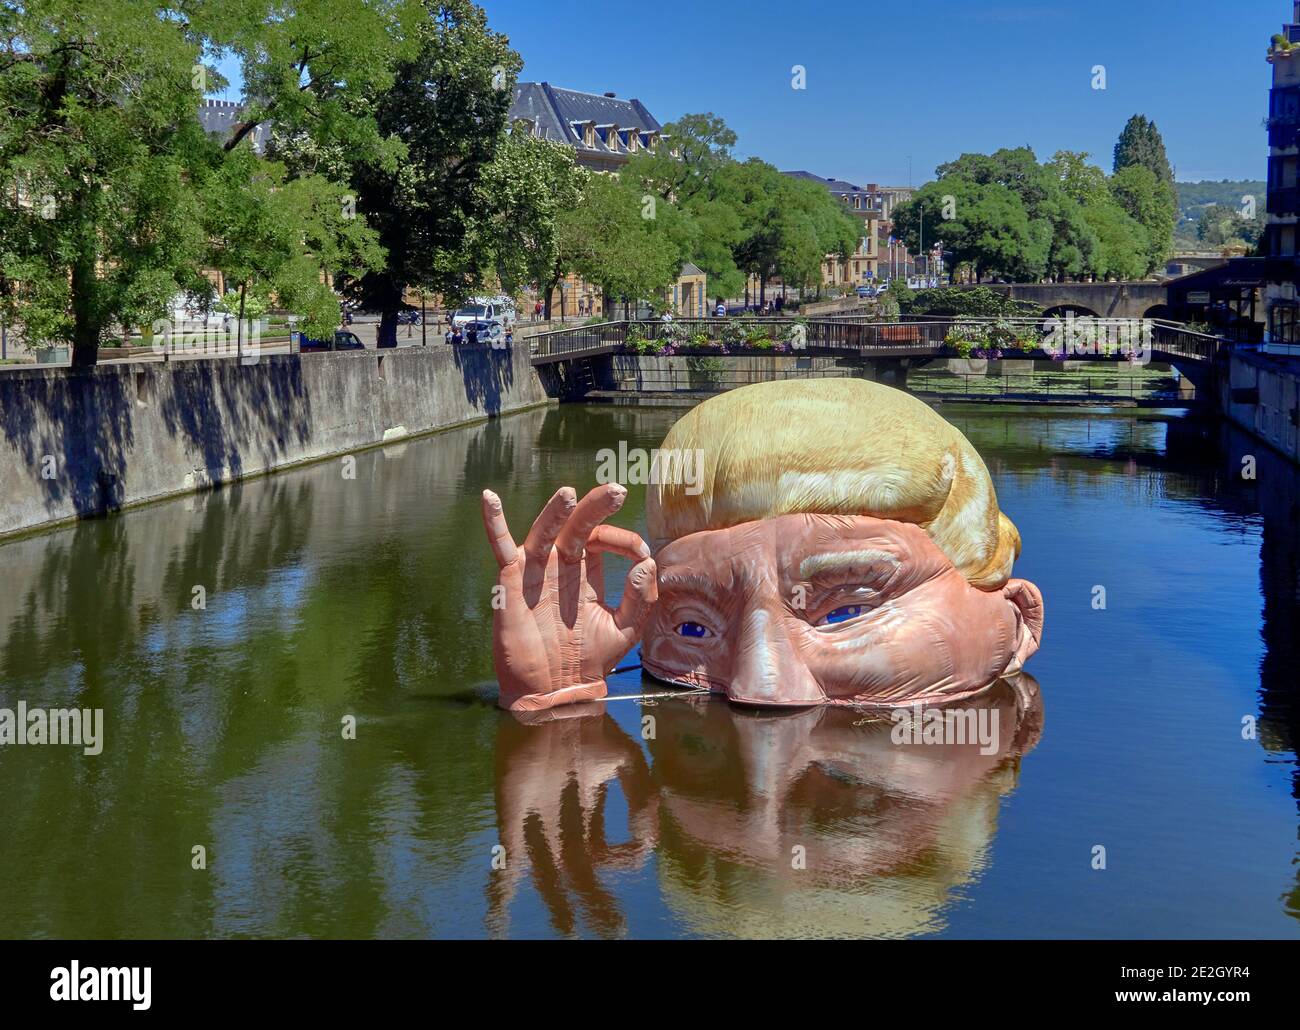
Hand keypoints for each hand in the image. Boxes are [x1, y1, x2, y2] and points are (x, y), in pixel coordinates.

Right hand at [481, 483, 657, 710]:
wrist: (554, 690)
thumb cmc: (589, 660)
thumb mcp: (626, 630)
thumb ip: (640, 598)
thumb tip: (647, 563)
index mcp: (586, 574)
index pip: (603, 541)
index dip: (624, 541)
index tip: (641, 552)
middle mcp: (561, 567)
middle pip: (577, 527)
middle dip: (596, 507)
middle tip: (616, 491)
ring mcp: (536, 571)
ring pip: (545, 531)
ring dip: (556, 511)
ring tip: (570, 493)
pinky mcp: (512, 581)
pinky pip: (501, 546)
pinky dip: (493, 521)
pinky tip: (489, 497)